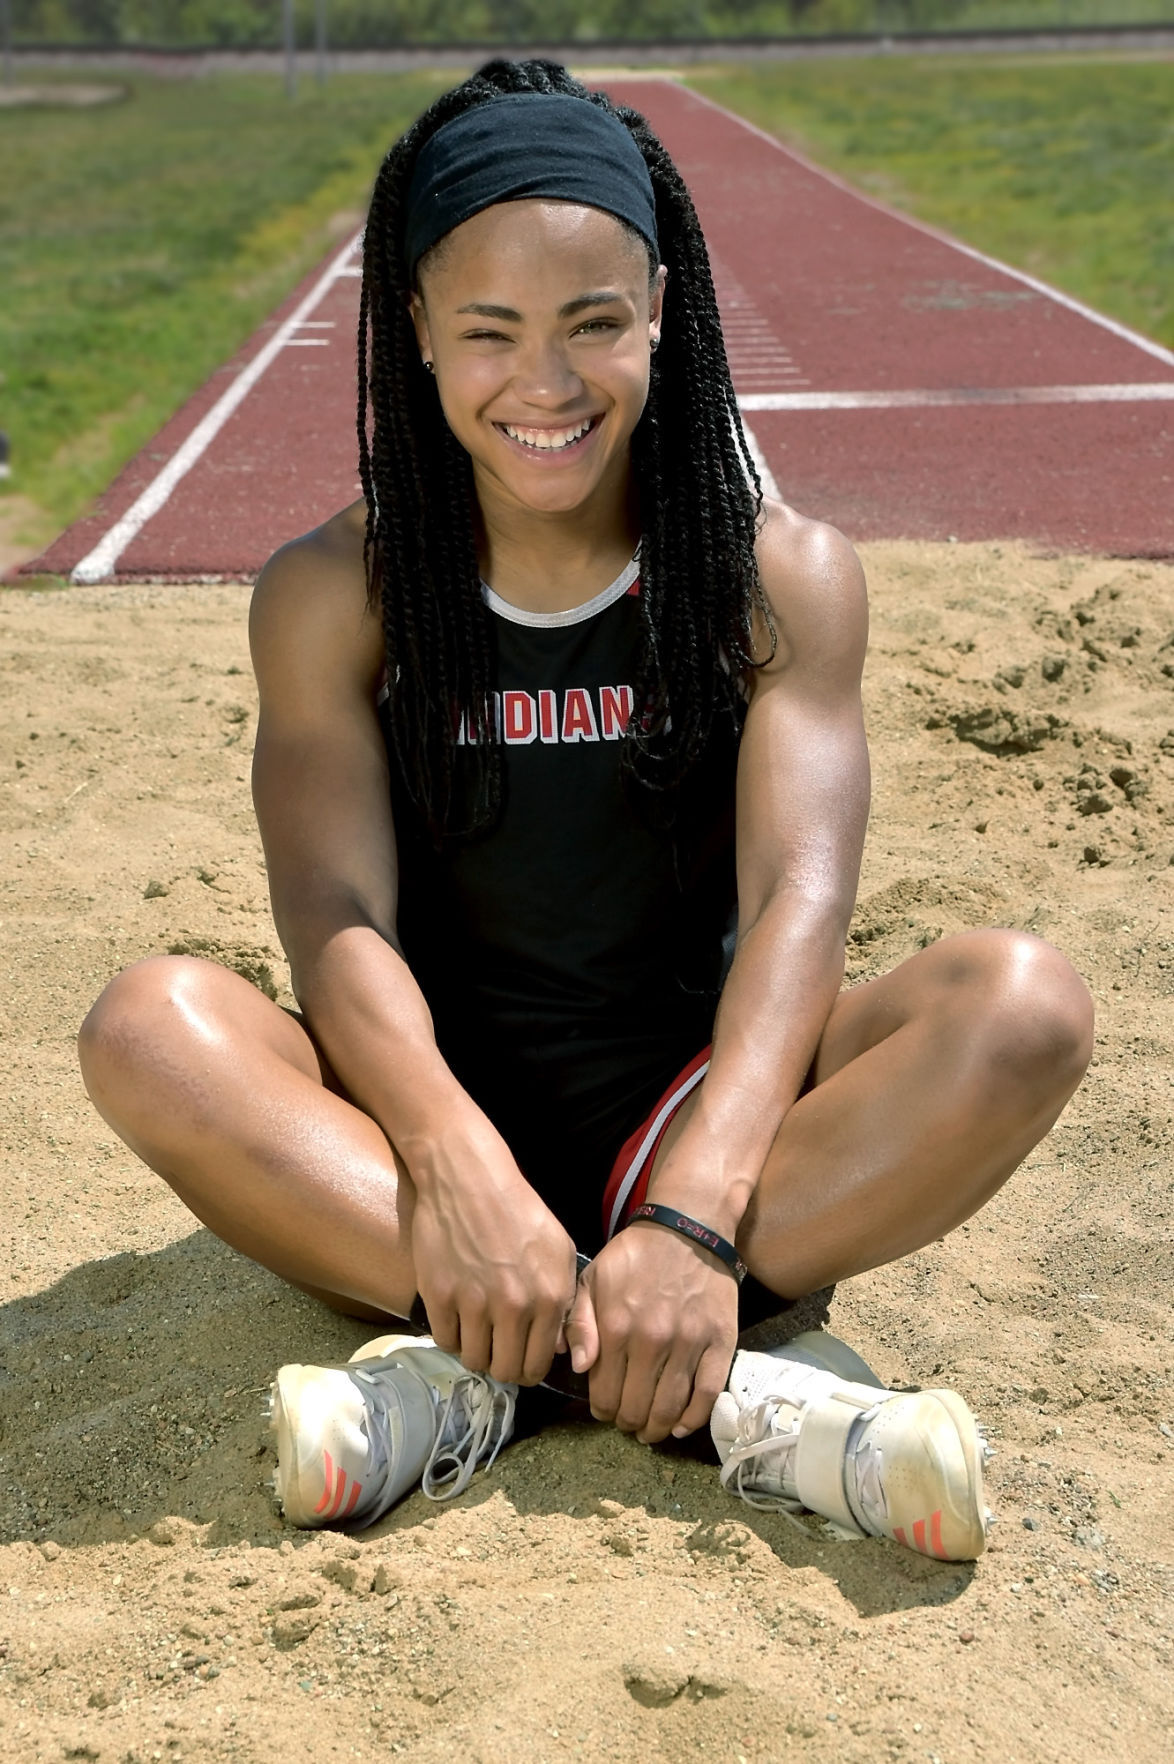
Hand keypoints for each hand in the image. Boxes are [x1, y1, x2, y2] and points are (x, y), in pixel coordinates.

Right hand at [408, 1122, 577, 1387]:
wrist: (469, 1179)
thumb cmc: (520, 1212)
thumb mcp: (560, 1250)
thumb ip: (565, 1302)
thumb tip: (558, 1349)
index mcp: (549, 1297)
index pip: (538, 1364)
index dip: (529, 1367)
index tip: (520, 1358)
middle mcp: (514, 1306)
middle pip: (506, 1370)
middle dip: (503, 1366)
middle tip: (497, 1350)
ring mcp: (474, 1303)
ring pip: (474, 1361)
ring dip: (476, 1352)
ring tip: (477, 1333)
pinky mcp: (439, 1296)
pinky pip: (445, 1341)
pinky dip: (451, 1336)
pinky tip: (457, 1317)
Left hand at [564, 1223, 738, 1443]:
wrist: (689, 1228)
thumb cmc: (636, 1255)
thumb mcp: (593, 1278)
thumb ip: (580, 1324)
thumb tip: (579, 1368)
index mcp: (616, 1327)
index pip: (604, 1393)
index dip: (602, 1410)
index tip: (605, 1410)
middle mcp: (652, 1341)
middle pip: (636, 1408)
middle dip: (627, 1423)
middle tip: (628, 1422)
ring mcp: (689, 1344)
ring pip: (670, 1408)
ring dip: (656, 1429)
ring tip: (650, 1430)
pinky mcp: (720, 1343)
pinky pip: (707, 1394)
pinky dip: (693, 1418)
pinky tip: (681, 1425)